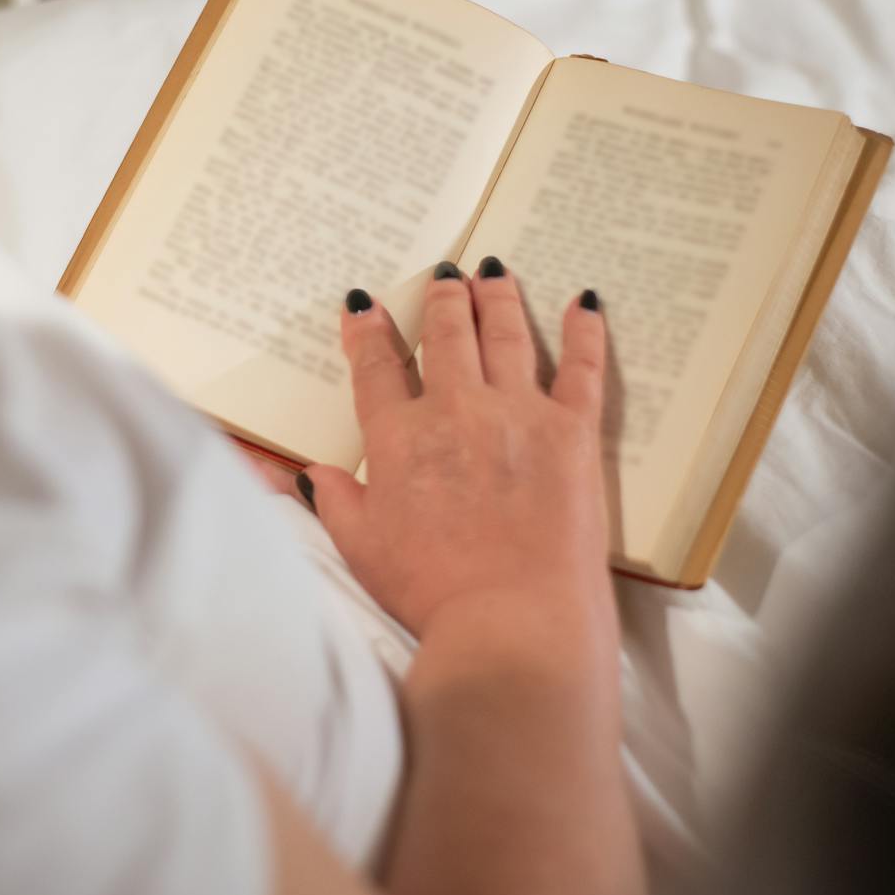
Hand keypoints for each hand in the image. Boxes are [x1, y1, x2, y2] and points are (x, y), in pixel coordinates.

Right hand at [304, 260, 614, 636]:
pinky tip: (585, 303)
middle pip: (445, 335)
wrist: (511, 621)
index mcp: (399, 439)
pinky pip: (582, 367)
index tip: (365, 306)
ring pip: (505, 335)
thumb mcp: (362, 549)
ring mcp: (517, 414)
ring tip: (495, 273)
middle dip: (443, 298)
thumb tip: (309, 473)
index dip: (368, 332)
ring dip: (498, 299)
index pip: (376, 369)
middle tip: (446, 277)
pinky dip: (585, 330)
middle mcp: (455, 410)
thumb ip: (336, 501)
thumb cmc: (432, 594)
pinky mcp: (572, 431)